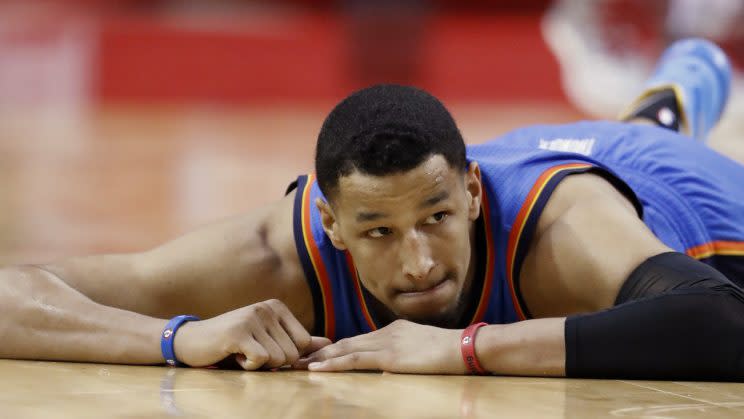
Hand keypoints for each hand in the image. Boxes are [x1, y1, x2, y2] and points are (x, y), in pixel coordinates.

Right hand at [173, 299, 330, 369]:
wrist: (192, 341)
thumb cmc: (233, 343)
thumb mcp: (268, 339)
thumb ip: (297, 341)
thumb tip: (329, 344)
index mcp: (277, 307)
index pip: (305, 342)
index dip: (287, 355)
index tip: (264, 347)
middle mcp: (267, 308)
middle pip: (293, 353)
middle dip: (273, 361)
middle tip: (250, 350)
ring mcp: (253, 318)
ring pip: (278, 359)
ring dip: (259, 364)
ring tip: (241, 351)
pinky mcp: (239, 332)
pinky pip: (261, 360)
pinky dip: (249, 366)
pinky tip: (235, 354)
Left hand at [295, 319, 465, 373]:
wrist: (464, 347)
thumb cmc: (450, 352)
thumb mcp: (423, 348)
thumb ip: (405, 352)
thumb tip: (392, 363)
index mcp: (394, 330)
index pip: (359, 340)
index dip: (337, 347)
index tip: (319, 353)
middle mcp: (386, 333)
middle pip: (347, 342)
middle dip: (322, 351)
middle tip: (299, 356)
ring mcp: (387, 343)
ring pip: (346, 350)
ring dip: (321, 358)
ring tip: (301, 363)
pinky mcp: (389, 357)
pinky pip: (355, 360)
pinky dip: (334, 364)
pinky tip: (319, 368)